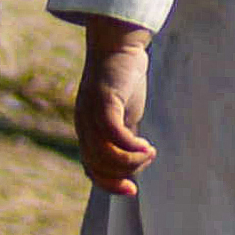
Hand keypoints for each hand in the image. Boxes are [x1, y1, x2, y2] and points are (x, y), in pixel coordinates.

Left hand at [74, 34, 154, 195]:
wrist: (118, 44)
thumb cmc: (123, 77)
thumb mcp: (124, 111)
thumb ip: (125, 132)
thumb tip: (136, 153)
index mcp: (88, 131)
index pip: (92, 169)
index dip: (109, 184)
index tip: (132, 191)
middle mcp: (85, 126)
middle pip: (98, 166)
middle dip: (123, 173)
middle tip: (147, 160)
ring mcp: (91, 114)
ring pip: (104, 154)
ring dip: (130, 161)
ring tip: (150, 152)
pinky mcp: (104, 101)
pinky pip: (113, 134)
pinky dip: (130, 146)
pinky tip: (147, 146)